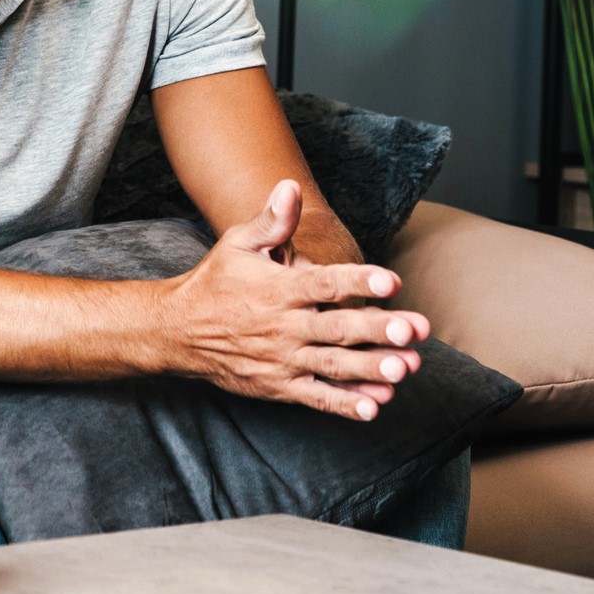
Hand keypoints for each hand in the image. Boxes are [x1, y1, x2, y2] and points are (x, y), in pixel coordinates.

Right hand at [159, 180, 431, 420]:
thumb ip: (272, 220)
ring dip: (372, 369)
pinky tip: (376, 406)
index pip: (325, 283)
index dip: (359, 282)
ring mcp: (283, 359)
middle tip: (415, 329)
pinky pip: (316, 397)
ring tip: (407, 368)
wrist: (178, 332)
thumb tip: (290, 186)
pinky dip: (345, 404)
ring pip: (333, 365)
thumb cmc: (216, 281)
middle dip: (379, 329)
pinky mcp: (279, 386)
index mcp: (279, 288)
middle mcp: (283, 326)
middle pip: (338, 328)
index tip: (392, 281)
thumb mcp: (238, 244)